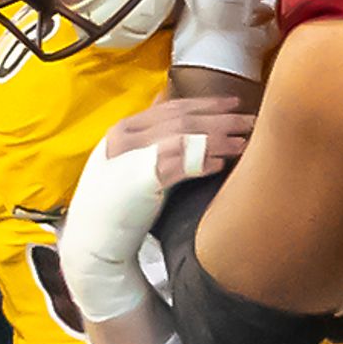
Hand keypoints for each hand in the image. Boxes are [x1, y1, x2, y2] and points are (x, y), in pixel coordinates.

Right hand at [61, 98, 253, 325]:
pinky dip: (202, 161)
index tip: (233, 104)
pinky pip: (180, 163)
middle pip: (183, 118)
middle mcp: (125, 137)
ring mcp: (130, 156)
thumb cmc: (115, 207)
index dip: (206, 103)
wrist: (93, 240)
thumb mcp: (127, 164)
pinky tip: (221, 163)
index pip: (172, 107)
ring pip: (185, 135)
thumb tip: (174, 113)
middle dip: (220, 117)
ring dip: (218, 138)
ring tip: (243, 141)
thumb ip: (149, 140)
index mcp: (123, 129)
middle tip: (249, 120)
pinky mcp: (140, 180)